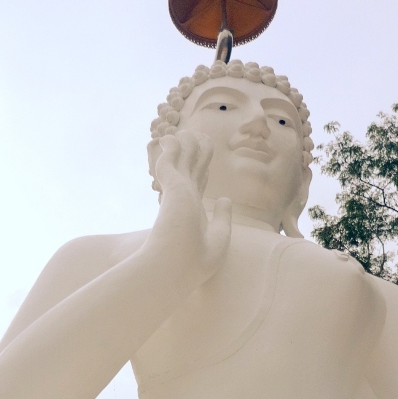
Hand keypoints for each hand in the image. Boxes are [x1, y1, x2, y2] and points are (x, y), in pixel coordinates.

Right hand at [147, 131, 231, 286]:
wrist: (177, 268)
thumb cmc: (196, 262)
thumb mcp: (219, 237)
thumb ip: (222, 216)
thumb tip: (226, 199)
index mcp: (193, 213)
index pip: (197, 187)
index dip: (201, 173)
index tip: (204, 165)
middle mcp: (184, 201)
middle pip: (190, 169)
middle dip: (194, 153)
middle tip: (196, 137)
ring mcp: (177, 192)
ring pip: (181, 160)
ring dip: (183, 144)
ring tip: (186, 130)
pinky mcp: (173, 186)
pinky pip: (171, 158)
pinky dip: (171, 147)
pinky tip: (172, 137)